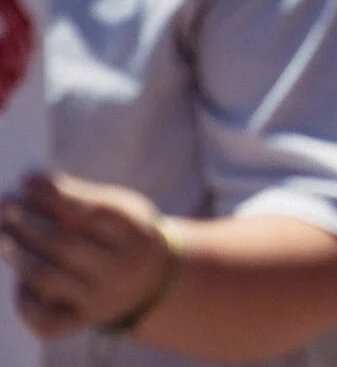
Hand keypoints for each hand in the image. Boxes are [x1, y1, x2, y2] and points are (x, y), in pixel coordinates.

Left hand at [0, 173, 177, 338]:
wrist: (154, 281)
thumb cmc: (125, 236)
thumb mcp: (121, 211)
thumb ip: (82, 200)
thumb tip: (31, 186)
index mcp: (135, 233)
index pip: (90, 212)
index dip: (55, 197)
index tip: (27, 182)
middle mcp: (120, 269)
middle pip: (63, 246)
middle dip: (27, 225)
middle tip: (4, 207)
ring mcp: (101, 300)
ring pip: (48, 280)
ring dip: (19, 256)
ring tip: (1, 237)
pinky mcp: (83, 322)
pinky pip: (46, 321)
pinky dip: (25, 302)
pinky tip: (19, 282)